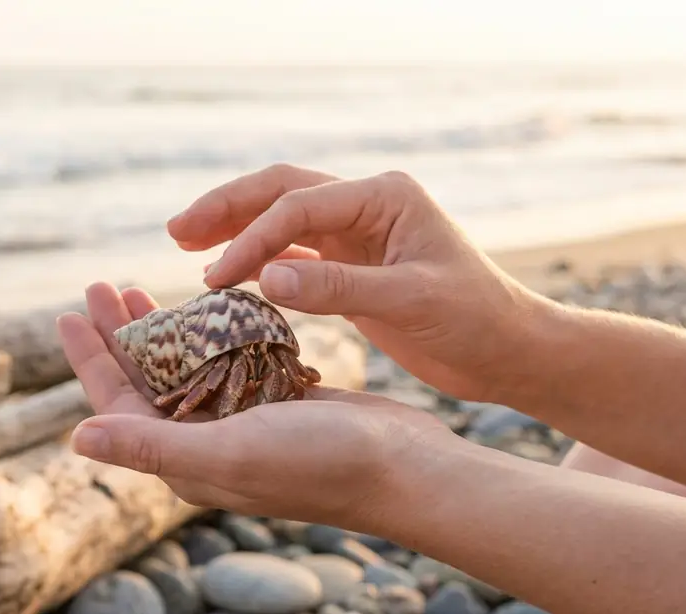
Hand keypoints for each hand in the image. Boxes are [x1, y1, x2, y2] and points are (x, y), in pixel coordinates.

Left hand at [56, 282, 453, 526]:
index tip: (66, 311)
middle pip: (147, 380)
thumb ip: (151, 445)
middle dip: (120, 333)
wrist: (405, 469)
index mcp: (185, 459)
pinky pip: (231, 360)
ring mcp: (244, 422)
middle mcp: (207, 442)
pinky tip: (206, 303)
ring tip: (136, 286)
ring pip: (187, 367)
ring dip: (162, 328)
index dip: (90, 359)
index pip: (118, 403)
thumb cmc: (318, 464)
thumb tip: (75, 437)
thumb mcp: (227, 453)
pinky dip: (213, 330)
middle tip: (100, 283)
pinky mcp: (279, 402)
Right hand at [168, 163, 551, 401]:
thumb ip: (338, 288)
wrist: (509, 349)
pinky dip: (261, 259)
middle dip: (226, 209)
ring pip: (282, 219)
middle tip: (175, 232)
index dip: (251, 238)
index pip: (299, 207)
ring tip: (186, 244)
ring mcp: (359, 233)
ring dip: (236, 229)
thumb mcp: (409, 302)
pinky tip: (229, 275)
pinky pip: (295, 252)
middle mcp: (367, 204)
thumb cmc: (474, 320)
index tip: (217, 277)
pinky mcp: (354, 264)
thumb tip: (263, 279)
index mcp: (384, 196)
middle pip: (280, 192)